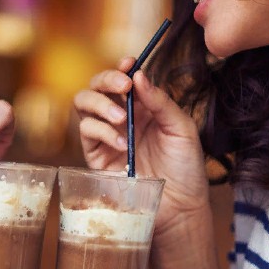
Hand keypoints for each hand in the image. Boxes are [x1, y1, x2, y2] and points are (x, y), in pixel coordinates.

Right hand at [73, 59, 207, 231]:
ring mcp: (107, 134)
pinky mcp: (96, 155)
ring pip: (83, 102)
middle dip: (106, 80)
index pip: (124, 78)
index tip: (128, 63)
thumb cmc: (185, 167)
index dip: (121, 67)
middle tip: (123, 87)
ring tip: (122, 119)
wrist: (179, 205)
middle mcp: (122, 116)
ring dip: (100, 104)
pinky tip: (122, 144)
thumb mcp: (181, 128)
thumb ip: (160, 101)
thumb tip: (138, 75)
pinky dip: (101, 131)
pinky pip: (87, 131)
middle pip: (97, 85)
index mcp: (143, 106)